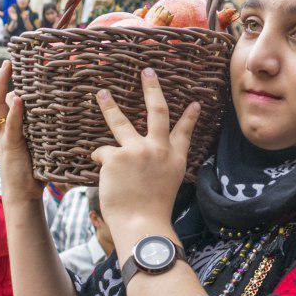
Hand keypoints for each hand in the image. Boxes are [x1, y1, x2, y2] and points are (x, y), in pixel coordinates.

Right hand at [0, 61, 43, 203]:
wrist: (22, 195)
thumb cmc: (31, 171)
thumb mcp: (34, 145)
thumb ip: (37, 130)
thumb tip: (52, 116)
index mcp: (5, 128)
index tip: (9, 66)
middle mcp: (1, 129)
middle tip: (8, 62)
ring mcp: (4, 136)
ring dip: (0, 85)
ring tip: (8, 70)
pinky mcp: (11, 146)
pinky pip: (11, 125)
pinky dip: (14, 110)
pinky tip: (17, 97)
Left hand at [92, 68, 199, 228]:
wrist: (143, 223)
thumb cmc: (152, 212)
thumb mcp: (167, 185)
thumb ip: (160, 167)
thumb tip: (145, 155)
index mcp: (175, 159)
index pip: (184, 133)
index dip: (189, 117)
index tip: (195, 103)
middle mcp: (159, 149)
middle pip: (157, 111)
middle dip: (152, 88)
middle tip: (147, 72)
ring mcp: (137, 150)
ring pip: (120, 121)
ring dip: (110, 105)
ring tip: (102, 93)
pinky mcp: (116, 156)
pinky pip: (102, 152)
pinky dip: (100, 160)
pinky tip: (104, 173)